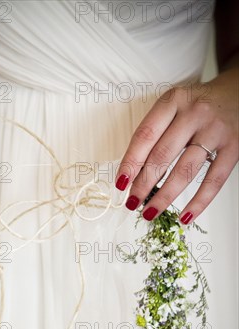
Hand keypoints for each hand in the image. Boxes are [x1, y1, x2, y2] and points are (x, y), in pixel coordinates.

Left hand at [115, 67, 238, 223]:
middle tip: (132, 202)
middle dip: (143, 184)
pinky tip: (186, 216)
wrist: (238, 92)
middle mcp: (194, 114)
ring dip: (165, 196)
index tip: (120, 183)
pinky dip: (199, 202)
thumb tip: (133, 172)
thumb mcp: (175, 106)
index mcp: (173, 101)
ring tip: (150, 212)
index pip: (145, 136)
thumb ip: (156, 132)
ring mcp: (215, 130)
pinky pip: (214, 180)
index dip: (130, 162)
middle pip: (162, 155)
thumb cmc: (200, 104)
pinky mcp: (234, 146)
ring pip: (185, 170)